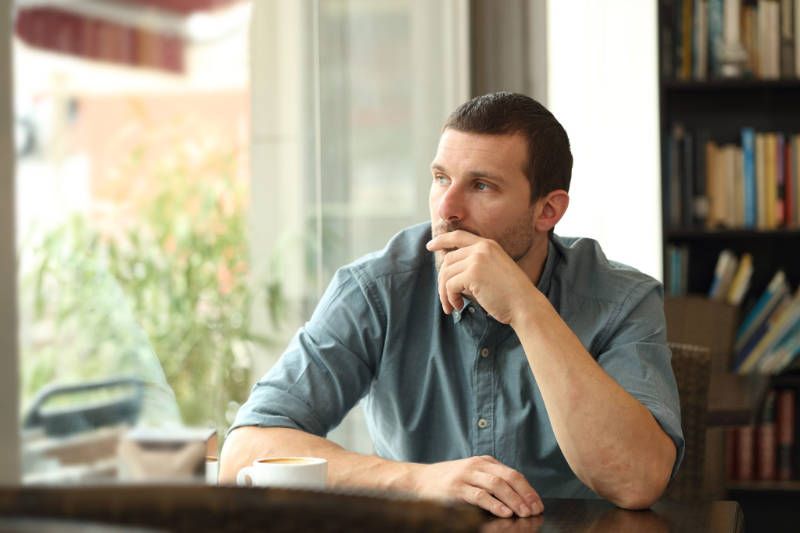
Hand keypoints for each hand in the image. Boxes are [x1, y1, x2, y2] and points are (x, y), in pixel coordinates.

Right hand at [412, 455, 543, 517]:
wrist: (420, 480)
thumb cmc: (449, 481)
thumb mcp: (473, 474)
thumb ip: (491, 480)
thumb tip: (518, 497)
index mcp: (485, 462)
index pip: (513, 474)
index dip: (528, 489)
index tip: (537, 504)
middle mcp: (477, 465)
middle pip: (509, 477)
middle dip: (525, 494)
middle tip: (534, 510)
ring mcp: (467, 475)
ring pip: (497, 484)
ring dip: (513, 499)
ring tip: (523, 512)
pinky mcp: (457, 488)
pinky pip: (480, 495)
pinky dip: (494, 504)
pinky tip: (504, 512)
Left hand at [426, 231, 535, 324]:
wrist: (525, 305)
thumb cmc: (510, 294)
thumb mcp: (493, 271)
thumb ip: (474, 266)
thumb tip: (448, 273)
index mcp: (488, 245)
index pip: (458, 236)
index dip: (441, 240)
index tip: (430, 246)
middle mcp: (481, 248)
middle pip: (448, 261)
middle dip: (442, 281)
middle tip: (447, 299)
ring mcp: (477, 259)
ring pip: (446, 274)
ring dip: (444, 293)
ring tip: (452, 306)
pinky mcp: (472, 274)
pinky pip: (449, 286)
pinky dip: (450, 298)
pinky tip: (459, 306)